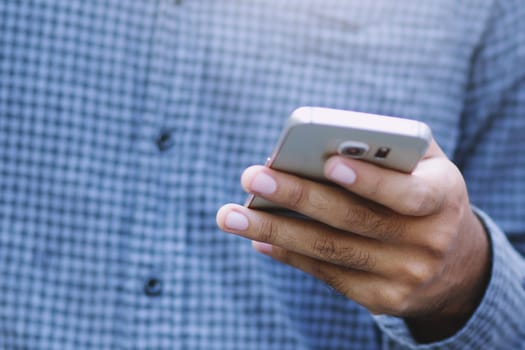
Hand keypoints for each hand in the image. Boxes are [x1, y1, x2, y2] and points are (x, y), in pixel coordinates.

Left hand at [217, 140, 489, 341]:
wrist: (455, 264)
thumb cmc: (423, 194)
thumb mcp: (423, 166)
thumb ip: (387, 147)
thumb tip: (320, 145)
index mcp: (443, 198)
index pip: (407, 193)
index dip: (369, 180)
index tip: (327, 162)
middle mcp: (428, 242)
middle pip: (353, 221)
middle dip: (298, 196)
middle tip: (251, 177)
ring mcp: (404, 276)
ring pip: (330, 250)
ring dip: (275, 230)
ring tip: (230, 215)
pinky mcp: (381, 299)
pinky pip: (327, 274)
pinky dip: (289, 254)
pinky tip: (259, 238)